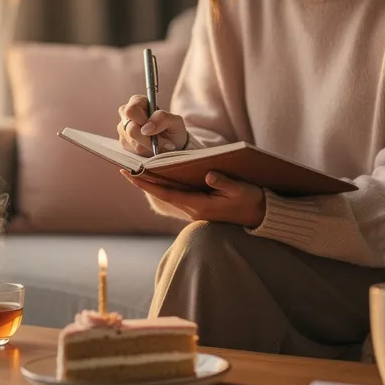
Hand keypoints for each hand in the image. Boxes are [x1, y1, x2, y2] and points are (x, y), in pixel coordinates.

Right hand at [117, 95, 188, 155]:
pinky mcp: (124, 142)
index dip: (142, 121)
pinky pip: (131, 150)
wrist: (172, 145)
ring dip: (148, 145)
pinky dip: (144, 151)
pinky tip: (150, 147)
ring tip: (157, 143)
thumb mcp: (175, 121)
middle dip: (147, 138)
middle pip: (130, 128)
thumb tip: (146, 128)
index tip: (153, 128)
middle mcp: (127, 114)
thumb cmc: (173, 130)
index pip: (131, 110)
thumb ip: (163, 119)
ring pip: (131, 141)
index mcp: (138, 101)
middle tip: (159, 140)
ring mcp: (123, 128)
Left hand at [121, 170, 265, 228]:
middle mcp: (193, 209)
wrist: (260, 216)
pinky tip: (159, 175)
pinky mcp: (200, 206)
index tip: (130, 173)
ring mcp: (196, 208)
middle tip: (124, 169)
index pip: (167, 193)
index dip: (148, 183)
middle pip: (163, 193)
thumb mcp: (241, 191)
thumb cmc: (251, 201)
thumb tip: (208, 175)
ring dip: (153, 182)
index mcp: (200, 205)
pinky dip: (166, 184)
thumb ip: (224, 183)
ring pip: (169, 194)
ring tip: (137, 169)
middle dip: (144, 182)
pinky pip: (177, 194)